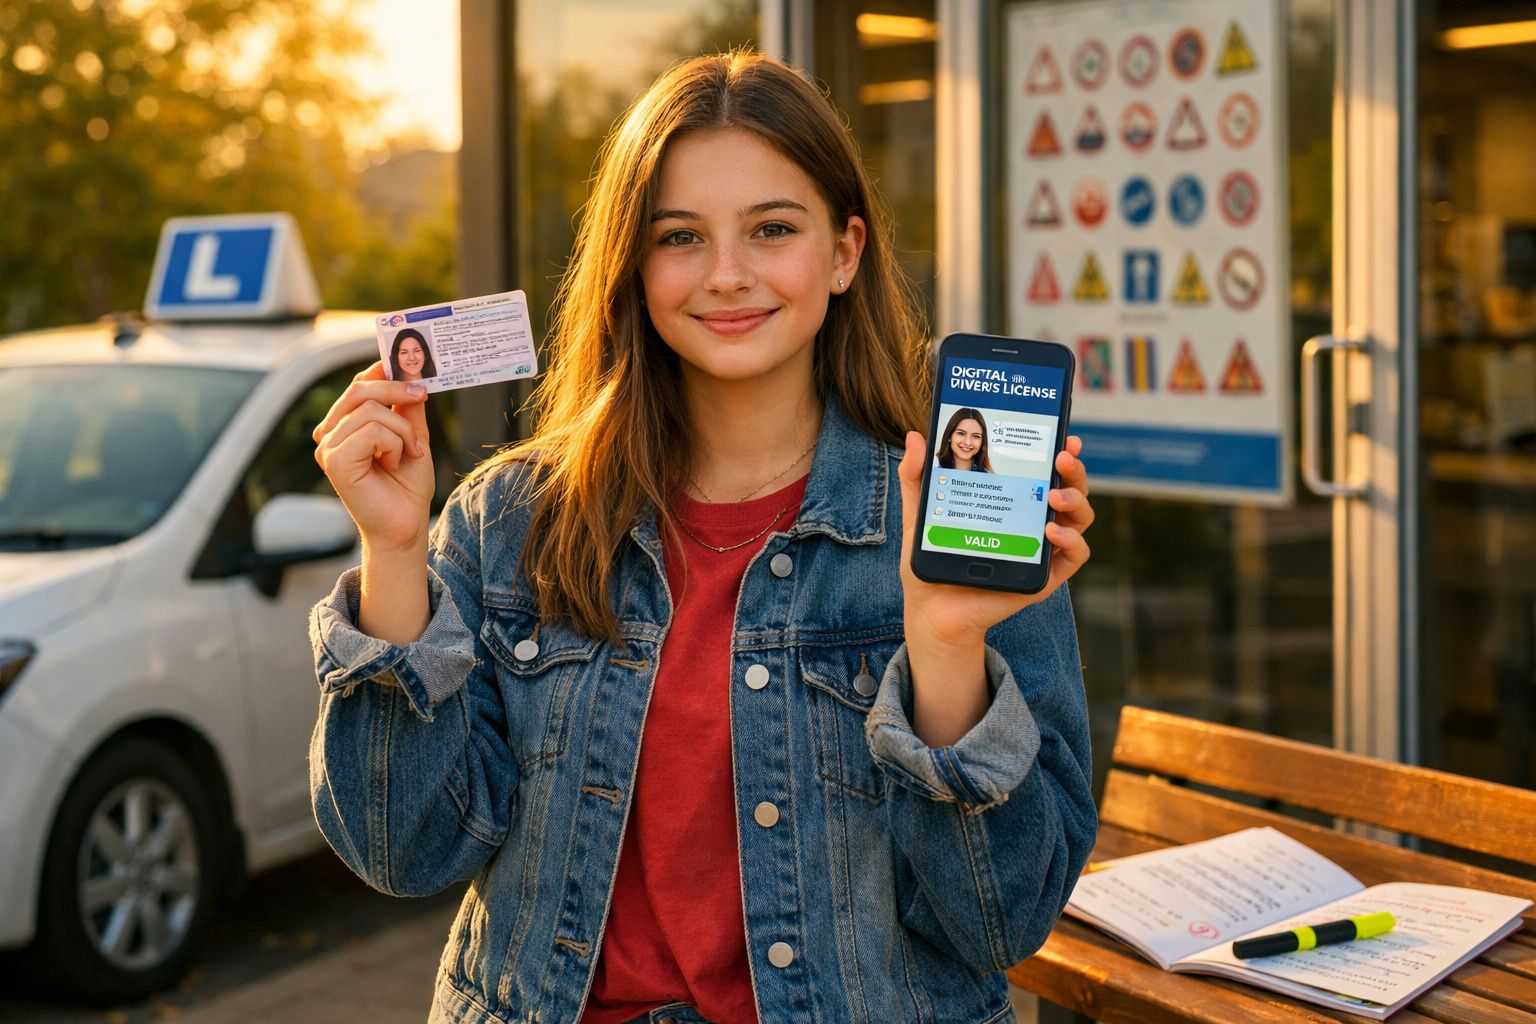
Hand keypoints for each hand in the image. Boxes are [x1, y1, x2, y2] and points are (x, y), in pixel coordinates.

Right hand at [312, 362, 433, 553]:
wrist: (406, 524)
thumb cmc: (407, 486)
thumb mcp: (414, 436)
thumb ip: (407, 407)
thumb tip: (409, 369)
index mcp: (345, 424)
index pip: (358, 384)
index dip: (381, 370)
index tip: (408, 363)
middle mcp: (330, 433)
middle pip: (359, 389)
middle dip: (396, 389)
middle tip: (422, 395)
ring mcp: (328, 447)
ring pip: (370, 410)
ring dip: (402, 431)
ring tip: (408, 453)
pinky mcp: (333, 461)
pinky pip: (371, 431)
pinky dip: (394, 444)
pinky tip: (394, 463)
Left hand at [896, 432, 1093, 648]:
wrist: (931, 608)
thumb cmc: (933, 557)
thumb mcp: (921, 512)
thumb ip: (917, 476)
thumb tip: (916, 437)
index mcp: (1013, 499)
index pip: (1044, 470)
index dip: (1060, 451)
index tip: (1063, 435)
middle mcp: (1033, 519)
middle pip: (1070, 488)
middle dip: (1074, 470)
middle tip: (1061, 458)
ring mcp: (1042, 547)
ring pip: (1080, 518)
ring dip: (1076, 501)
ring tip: (1054, 496)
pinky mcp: (1044, 576)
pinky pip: (1075, 556)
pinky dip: (1072, 541)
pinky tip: (1051, 531)